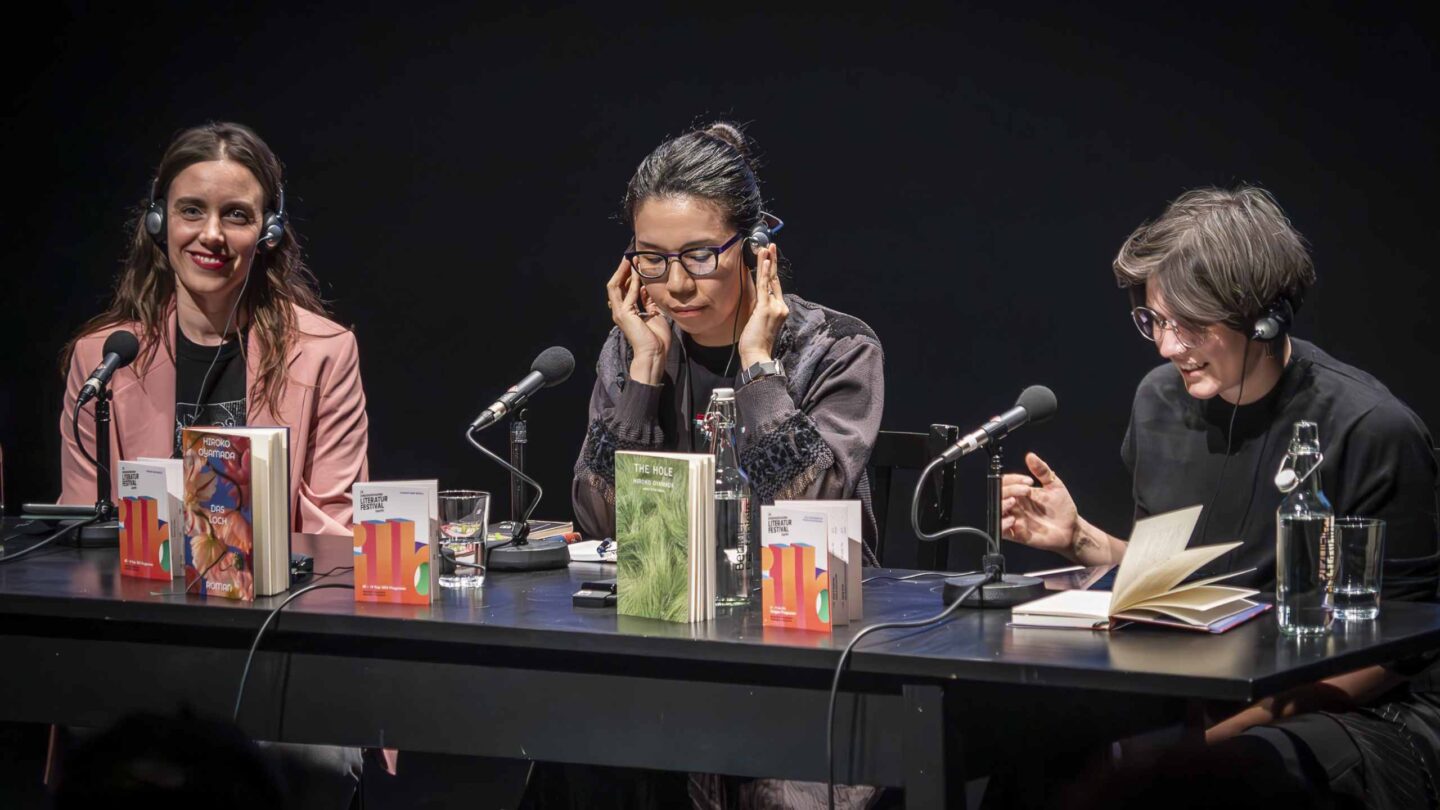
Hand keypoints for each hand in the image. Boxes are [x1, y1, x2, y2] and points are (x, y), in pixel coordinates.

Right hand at [606, 258, 670, 384]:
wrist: (654, 353)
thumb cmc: (656, 338)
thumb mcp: (654, 313)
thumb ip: (648, 301)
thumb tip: (647, 287)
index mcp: (626, 311)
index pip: (622, 288)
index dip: (627, 275)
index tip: (634, 263)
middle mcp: (619, 310)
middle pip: (616, 285)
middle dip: (622, 270)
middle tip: (629, 256)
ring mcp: (620, 313)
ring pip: (616, 286)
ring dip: (623, 272)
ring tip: (630, 260)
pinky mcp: (624, 314)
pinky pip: (628, 294)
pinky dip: (632, 283)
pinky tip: (637, 273)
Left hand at [737, 243, 787, 368]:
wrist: (758, 355)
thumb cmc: (756, 343)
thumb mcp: (758, 322)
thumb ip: (760, 309)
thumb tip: (756, 298)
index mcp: (779, 309)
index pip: (775, 286)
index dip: (772, 271)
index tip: (770, 258)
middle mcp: (780, 306)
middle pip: (775, 279)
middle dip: (772, 261)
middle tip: (771, 246)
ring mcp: (774, 306)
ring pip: (770, 280)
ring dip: (768, 262)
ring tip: (767, 248)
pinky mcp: (766, 308)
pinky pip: (765, 286)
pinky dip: (764, 273)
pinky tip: (765, 261)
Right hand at [1000, 452, 1080, 557]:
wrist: (1071, 529)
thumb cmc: (1062, 508)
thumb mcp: (1054, 485)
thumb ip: (1042, 470)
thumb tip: (1031, 456)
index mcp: (1021, 493)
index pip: (1006, 482)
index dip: (1013, 479)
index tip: (1028, 481)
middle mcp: (1016, 505)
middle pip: (999, 494)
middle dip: (1009, 490)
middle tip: (1025, 490)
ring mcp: (1015, 519)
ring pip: (997, 511)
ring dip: (1002, 505)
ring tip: (1014, 502)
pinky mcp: (1017, 534)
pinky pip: (1002, 530)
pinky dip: (1004, 524)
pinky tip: (1014, 520)